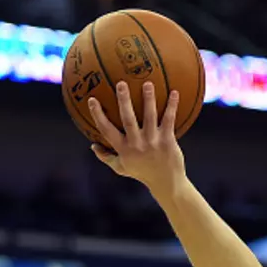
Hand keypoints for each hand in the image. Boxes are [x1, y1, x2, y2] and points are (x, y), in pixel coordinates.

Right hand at [89, 81, 185, 196]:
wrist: (166, 183)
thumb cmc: (142, 173)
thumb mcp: (121, 168)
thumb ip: (106, 157)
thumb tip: (92, 145)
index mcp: (123, 149)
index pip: (106, 130)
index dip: (98, 115)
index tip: (92, 99)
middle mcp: (137, 144)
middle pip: (128, 119)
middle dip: (124, 101)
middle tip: (121, 83)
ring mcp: (153, 141)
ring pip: (150, 116)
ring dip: (149, 99)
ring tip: (148, 83)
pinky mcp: (168, 140)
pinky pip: (169, 120)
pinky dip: (172, 106)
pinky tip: (175, 92)